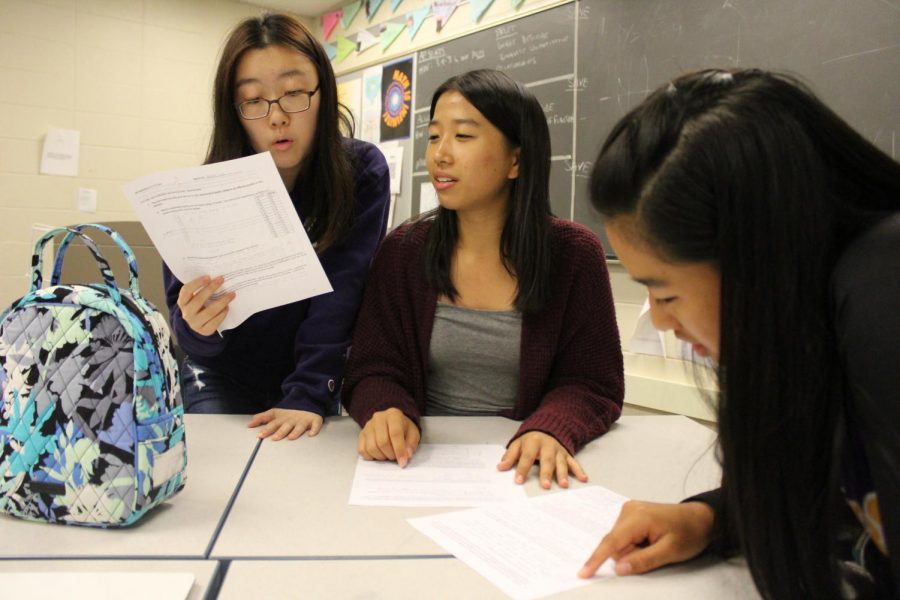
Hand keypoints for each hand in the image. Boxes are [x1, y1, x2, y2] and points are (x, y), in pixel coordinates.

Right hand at [177, 275, 234, 335]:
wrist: (198, 323)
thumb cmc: (199, 305)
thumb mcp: (195, 297)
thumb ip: (201, 288)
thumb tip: (215, 276)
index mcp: (182, 302)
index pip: (186, 291)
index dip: (196, 283)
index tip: (208, 277)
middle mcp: (186, 314)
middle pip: (199, 300)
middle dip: (211, 288)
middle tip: (222, 279)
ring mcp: (195, 324)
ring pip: (209, 312)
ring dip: (222, 301)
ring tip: (232, 294)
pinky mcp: (205, 331)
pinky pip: (215, 322)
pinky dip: (222, 313)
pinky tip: (227, 307)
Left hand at [247, 408, 323, 440]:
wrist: (307, 401)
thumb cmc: (289, 412)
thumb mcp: (275, 413)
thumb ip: (262, 418)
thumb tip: (249, 424)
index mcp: (282, 418)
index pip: (272, 423)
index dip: (266, 429)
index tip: (259, 435)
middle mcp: (292, 419)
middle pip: (285, 426)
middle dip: (280, 432)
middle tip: (274, 438)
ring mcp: (303, 420)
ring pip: (299, 426)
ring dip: (295, 432)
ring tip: (291, 437)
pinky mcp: (314, 420)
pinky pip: (315, 425)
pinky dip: (314, 429)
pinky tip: (311, 434)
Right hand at [357, 407, 419, 466]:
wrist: (391, 422)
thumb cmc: (403, 428)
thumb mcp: (413, 433)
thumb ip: (411, 444)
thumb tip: (406, 455)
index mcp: (393, 415)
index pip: (395, 433)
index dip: (399, 450)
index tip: (402, 462)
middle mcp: (378, 418)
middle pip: (382, 442)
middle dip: (390, 454)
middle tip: (395, 457)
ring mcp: (368, 426)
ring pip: (372, 447)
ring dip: (381, 457)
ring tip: (388, 454)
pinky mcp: (361, 434)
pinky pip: (362, 450)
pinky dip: (371, 456)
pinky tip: (379, 454)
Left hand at [497, 431, 587, 488]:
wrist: (547, 426)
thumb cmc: (530, 439)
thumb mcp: (518, 443)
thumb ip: (510, 456)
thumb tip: (500, 467)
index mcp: (533, 443)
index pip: (527, 457)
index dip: (522, 469)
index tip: (519, 481)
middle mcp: (547, 446)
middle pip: (546, 460)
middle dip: (546, 473)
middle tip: (545, 485)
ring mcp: (558, 450)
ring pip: (561, 462)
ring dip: (563, 474)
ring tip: (563, 485)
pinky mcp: (567, 454)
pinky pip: (573, 462)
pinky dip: (579, 471)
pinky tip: (583, 479)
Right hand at [578, 500, 713, 577]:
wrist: (701, 518)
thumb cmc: (689, 533)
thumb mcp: (670, 552)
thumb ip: (643, 560)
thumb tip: (619, 568)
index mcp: (638, 517)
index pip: (612, 542)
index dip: (597, 559)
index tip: (583, 573)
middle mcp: (628, 510)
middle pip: (615, 544)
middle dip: (630, 555)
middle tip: (655, 552)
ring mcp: (629, 510)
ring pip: (618, 542)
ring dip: (633, 551)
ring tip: (655, 545)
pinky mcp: (631, 514)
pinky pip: (623, 537)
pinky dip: (634, 545)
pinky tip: (650, 540)